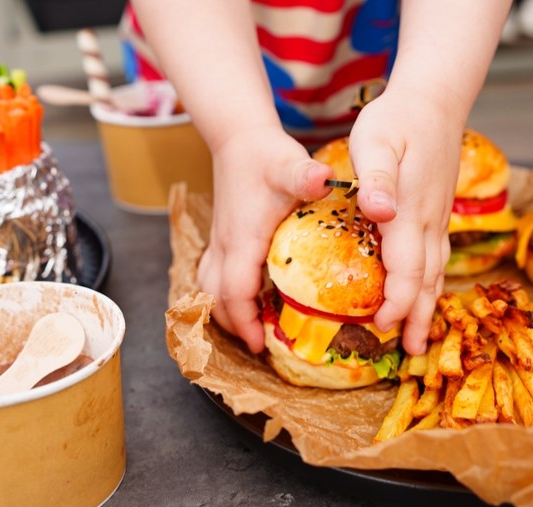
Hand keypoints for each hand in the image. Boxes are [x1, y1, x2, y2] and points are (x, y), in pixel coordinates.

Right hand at [198, 127, 332, 352]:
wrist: (238, 136)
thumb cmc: (265, 154)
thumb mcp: (289, 165)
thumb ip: (306, 175)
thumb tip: (325, 179)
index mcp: (241, 241)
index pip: (234, 293)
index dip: (245, 323)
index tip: (261, 345)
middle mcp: (224, 247)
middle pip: (215, 300)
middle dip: (234, 327)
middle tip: (262, 344)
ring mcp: (219, 243)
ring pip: (208, 290)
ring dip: (225, 312)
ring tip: (251, 328)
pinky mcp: (221, 239)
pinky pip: (212, 277)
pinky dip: (223, 295)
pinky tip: (246, 299)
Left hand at [348, 88, 459, 354]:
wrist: (435, 98)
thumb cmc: (396, 119)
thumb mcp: (374, 140)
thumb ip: (375, 178)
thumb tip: (379, 211)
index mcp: (409, 212)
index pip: (407, 268)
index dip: (397, 301)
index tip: (383, 325)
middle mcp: (428, 222)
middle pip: (426, 280)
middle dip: (417, 317)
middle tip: (411, 352)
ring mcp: (436, 218)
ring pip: (436, 272)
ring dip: (428, 306)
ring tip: (421, 337)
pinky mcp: (436, 212)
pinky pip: (437, 258)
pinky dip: (432, 284)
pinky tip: (426, 293)